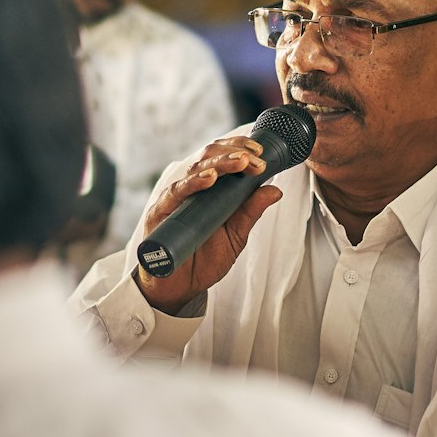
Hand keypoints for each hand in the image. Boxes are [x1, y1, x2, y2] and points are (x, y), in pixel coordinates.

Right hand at [132, 135, 282, 313]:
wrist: (180, 287)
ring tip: (240, 163)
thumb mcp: (236, 235)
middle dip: (234, 152)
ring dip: (221, 162)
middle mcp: (192, 187)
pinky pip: (177, 192)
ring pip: (196, 168)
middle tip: (255, 159)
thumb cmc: (204, 259)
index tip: (261, 154)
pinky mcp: (161, 212)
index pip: (222, 156)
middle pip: (210, 156)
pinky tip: (210, 178)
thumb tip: (276, 189)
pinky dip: (194, 182)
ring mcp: (176, 198)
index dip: (240, 148)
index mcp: (210, 188)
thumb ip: (251, 211)